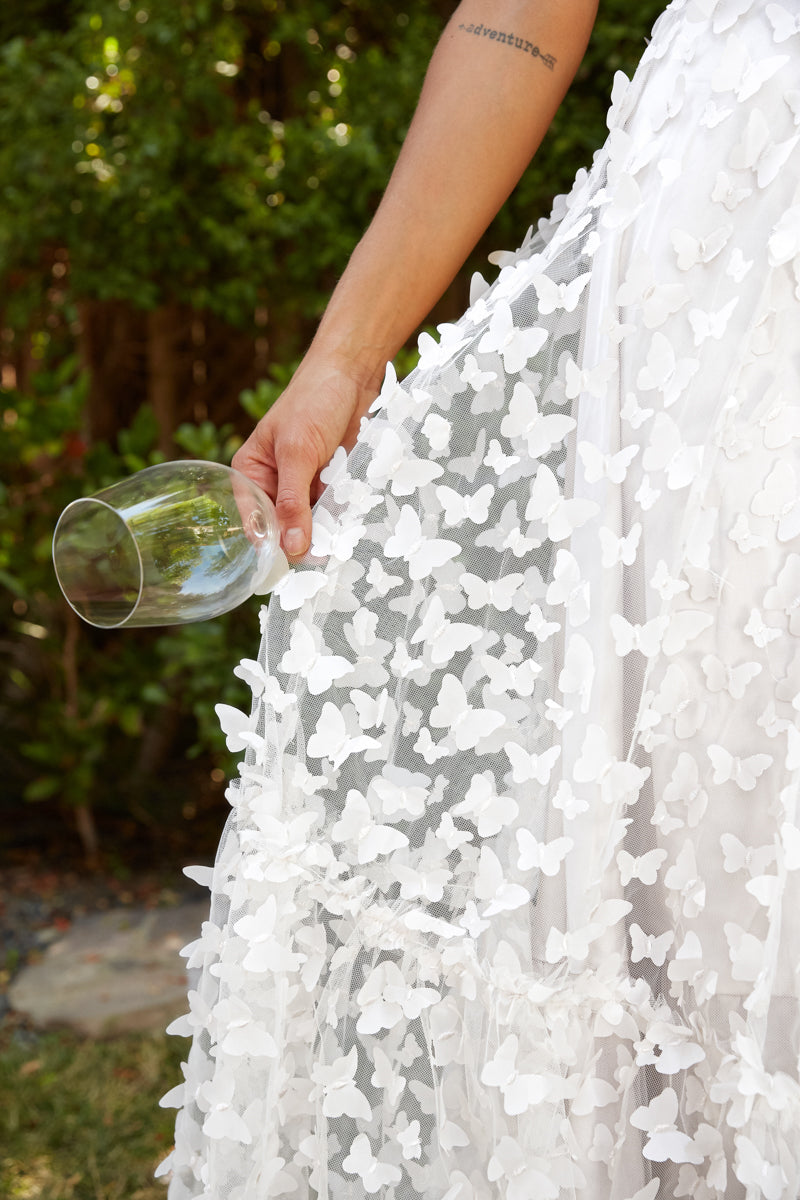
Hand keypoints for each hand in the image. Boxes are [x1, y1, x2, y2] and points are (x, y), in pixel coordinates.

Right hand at [231, 356, 377, 559]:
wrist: (353, 375)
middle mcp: (276, 486)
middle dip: (303, 543)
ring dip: (328, 535)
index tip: (289, 572)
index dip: (269, 547)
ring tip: (341, 548)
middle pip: (285, 530)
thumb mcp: (298, 452)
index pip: (255, 523)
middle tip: (323, 563)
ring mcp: (306, 489)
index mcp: (251, 475)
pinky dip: (344, 522)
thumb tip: (291, 548)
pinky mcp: (333, 487)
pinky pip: (337, 515)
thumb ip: (294, 501)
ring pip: (313, 526)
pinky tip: (354, 532)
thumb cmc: (313, 401)